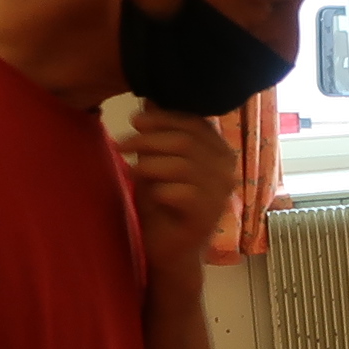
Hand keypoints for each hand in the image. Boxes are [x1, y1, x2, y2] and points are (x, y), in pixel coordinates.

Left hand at [122, 102, 242, 272]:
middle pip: (186, 141)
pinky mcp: (208, 215)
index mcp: (219, 151)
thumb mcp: (157, 161)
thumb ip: (159, 134)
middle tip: (122, 144)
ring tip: (131, 169)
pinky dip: (159, 189)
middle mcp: (227, 170)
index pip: (195, 123)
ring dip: (150, 164)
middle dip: (149, 139)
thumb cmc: (163, 203)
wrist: (169, 250)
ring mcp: (221, 194)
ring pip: (183, 165)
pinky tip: (149, 192)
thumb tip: (150, 98)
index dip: (163, 118)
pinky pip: (182, 192)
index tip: (135, 121)